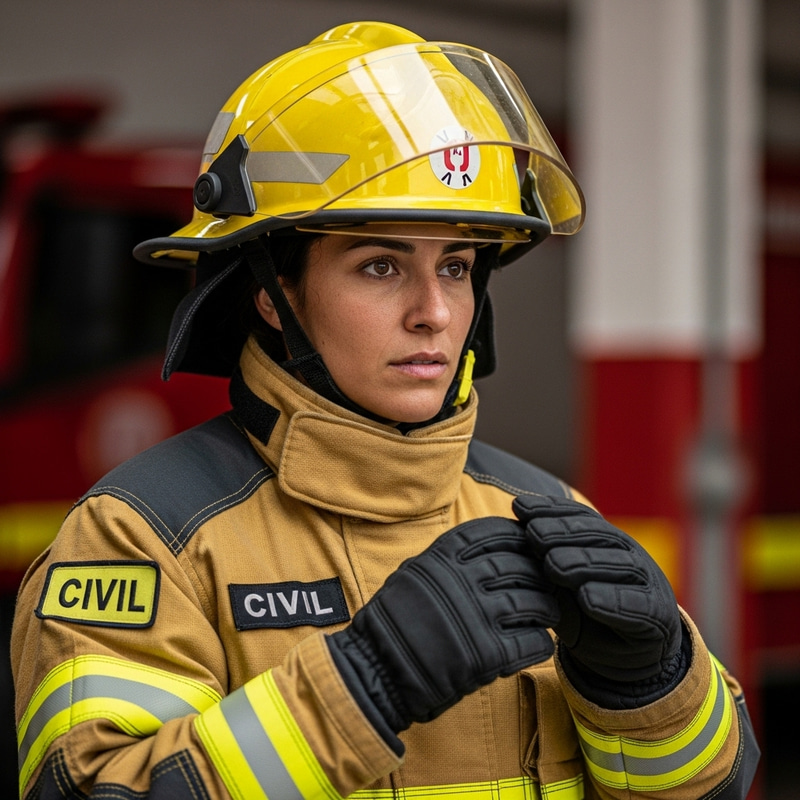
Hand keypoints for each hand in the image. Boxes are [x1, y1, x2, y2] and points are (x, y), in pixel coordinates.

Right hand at [327, 517, 557, 733]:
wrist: (376, 670)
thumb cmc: (394, 620)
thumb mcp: (415, 572)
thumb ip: (448, 558)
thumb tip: (486, 545)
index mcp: (444, 556)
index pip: (497, 532)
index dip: (519, 537)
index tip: (529, 545)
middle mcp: (463, 580)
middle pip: (521, 566)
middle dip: (541, 573)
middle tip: (549, 581)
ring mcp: (477, 617)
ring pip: (534, 602)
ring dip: (548, 607)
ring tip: (549, 613)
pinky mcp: (488, 655)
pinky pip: (532, 642)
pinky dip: (542, 641)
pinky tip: (542, 642)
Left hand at [512, 495, 681, 682]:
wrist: (627, 658)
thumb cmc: (587, 615)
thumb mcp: (560, 589)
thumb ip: (545, 566)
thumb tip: (511, 537)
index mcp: (606, 541)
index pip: (579, 518)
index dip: (550, 510)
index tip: (519, 507)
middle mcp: (629, 555)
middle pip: (598, 535)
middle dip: (563, 532)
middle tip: (533, 535)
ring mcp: (648, 583)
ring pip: (619, 565)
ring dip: (584, 562)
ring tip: (553, 565)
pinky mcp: (658, 616)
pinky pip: (637, 606)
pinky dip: (612, 601)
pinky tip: (587, 599)